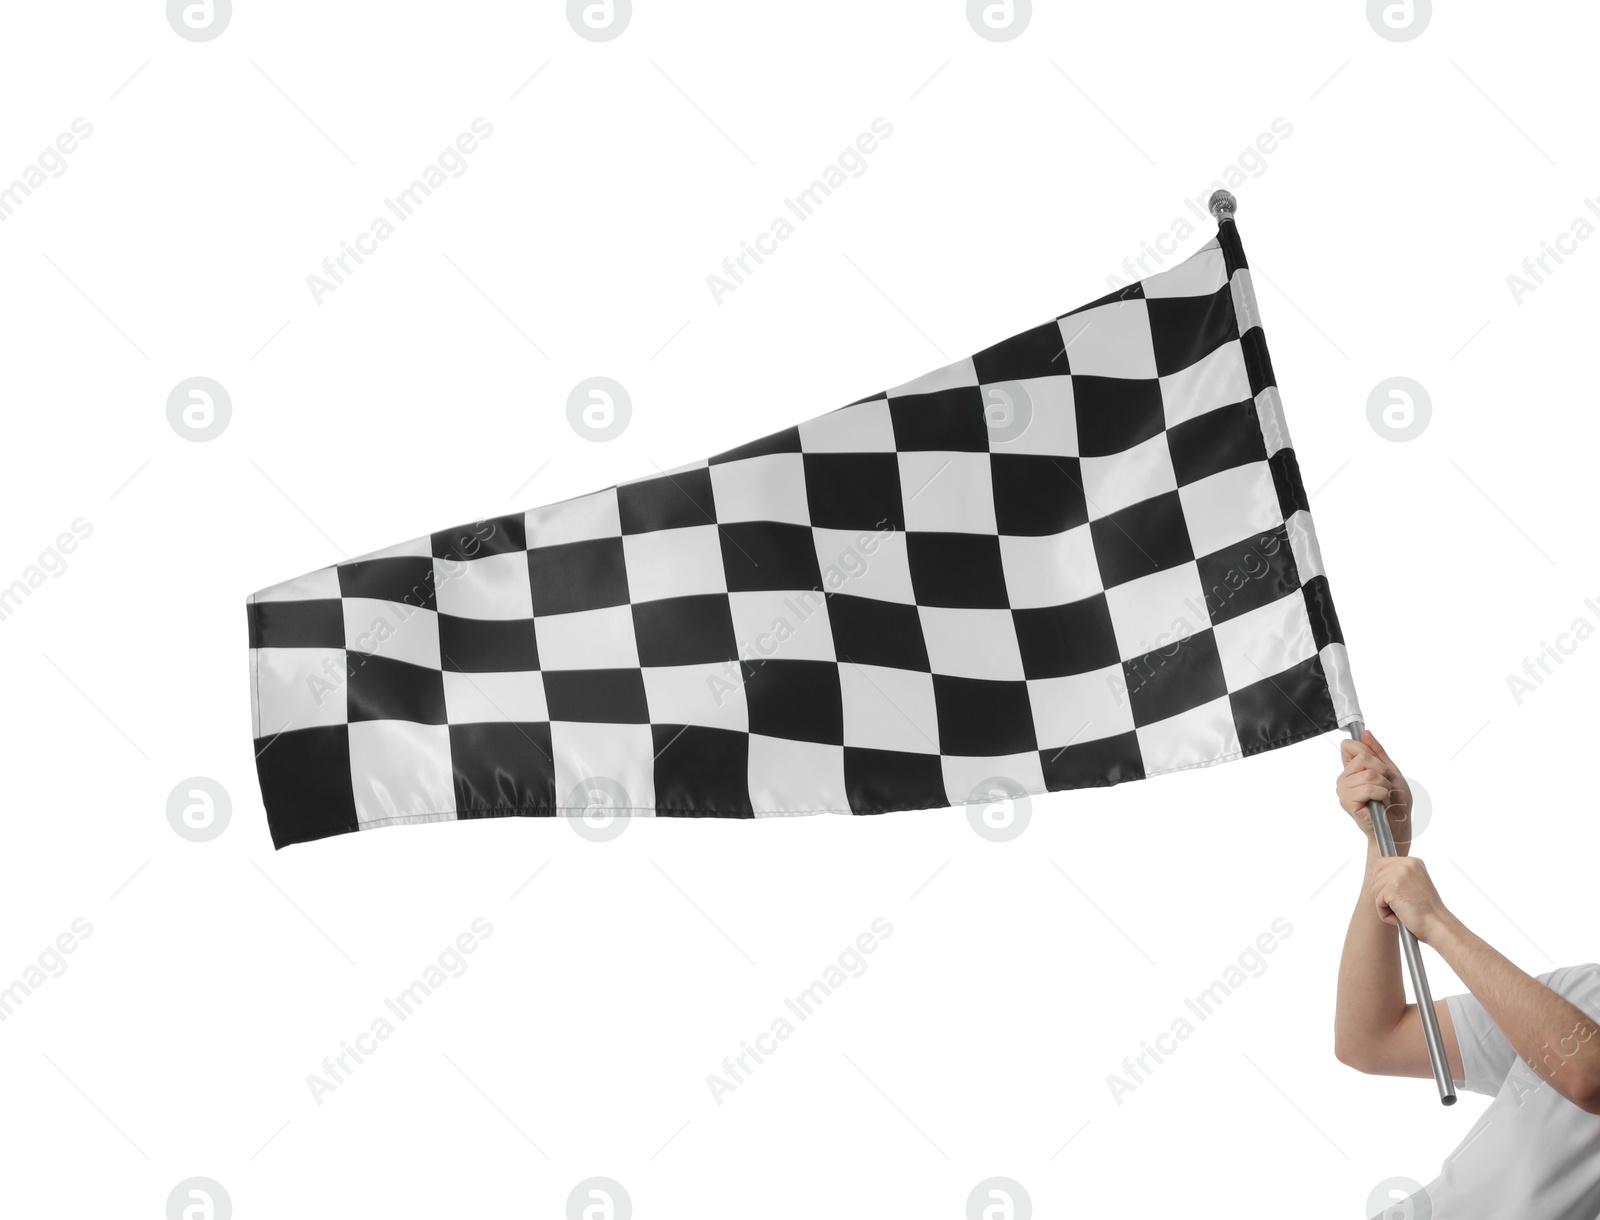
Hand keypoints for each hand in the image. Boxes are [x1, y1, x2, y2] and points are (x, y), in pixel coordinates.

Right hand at [1337, 731, 1415, 853]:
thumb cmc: (1395, 803)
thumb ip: (1378, 752)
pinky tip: (1380, 804)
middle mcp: (1344, 778)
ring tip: (1383, 797)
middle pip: (1363, 757)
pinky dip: (1382, 795)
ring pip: (1369, 774)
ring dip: (1385, 786)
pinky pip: (1369, 788)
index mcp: (1351, 769)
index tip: (1378, 768)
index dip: (1368, 753)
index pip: (1349, 745)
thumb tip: (1365, 733)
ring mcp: (1343, 790)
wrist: (1397, 828)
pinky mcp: (1347, 802)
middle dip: (1382, 771)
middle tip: (1385, 786)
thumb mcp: (1391, 772)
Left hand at [1369, 856, 1451, 943]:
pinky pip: (1377, 902)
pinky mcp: (1392, 887)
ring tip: (1404, 911)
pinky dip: (1385, 914)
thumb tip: (1378, 874)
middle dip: (1383, 894)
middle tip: (1402, 905)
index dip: (1382, 881)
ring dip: (1385, 905)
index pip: (1381, 864)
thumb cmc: (1427, 911)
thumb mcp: (1416, 884)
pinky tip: (1401, 916)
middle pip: (1376, 876)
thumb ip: (1400, 876)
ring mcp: (1399, 874)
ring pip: (1375, 890)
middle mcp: (1406, 864)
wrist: (1437, 925)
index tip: (1395, 894)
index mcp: (1413, 861)